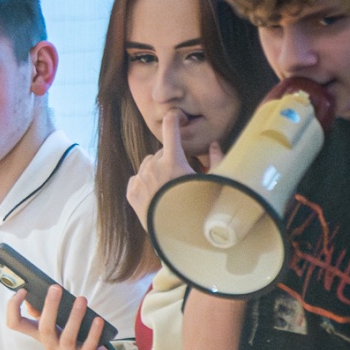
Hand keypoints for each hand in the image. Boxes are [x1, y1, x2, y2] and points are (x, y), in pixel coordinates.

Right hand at [3, 284, 112, 349]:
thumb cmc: (73, 338)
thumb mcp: (56, 326)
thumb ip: (45, 313)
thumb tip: (32, 297)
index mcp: (39, 334)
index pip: (15, 323)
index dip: (13, 307)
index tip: (22, 290)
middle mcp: (49, 345)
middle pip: (43, 328)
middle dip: (49, 306)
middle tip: (55, 287)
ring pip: (67, 337)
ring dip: (74, 317)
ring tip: (82, 299)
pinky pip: (88, 346)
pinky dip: (94, 332)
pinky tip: (98, 320)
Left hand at [126, 112, 221, 229]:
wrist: (177, 233)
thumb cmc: (199, 207)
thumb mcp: (212, 183)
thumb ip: (218, 160)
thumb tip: (215, 143)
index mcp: (173, 161)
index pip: (171, 130)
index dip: (172, 120)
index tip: (174, 115)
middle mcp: (153, 167)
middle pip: (160, 153)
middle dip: (169, 159)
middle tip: (180, 176)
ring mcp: (140, 180)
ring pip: (147, 165)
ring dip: (156, 170)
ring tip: (168, 186)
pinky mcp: (131, 193)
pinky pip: (136, 179)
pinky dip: (144, 183)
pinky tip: (156, 195)